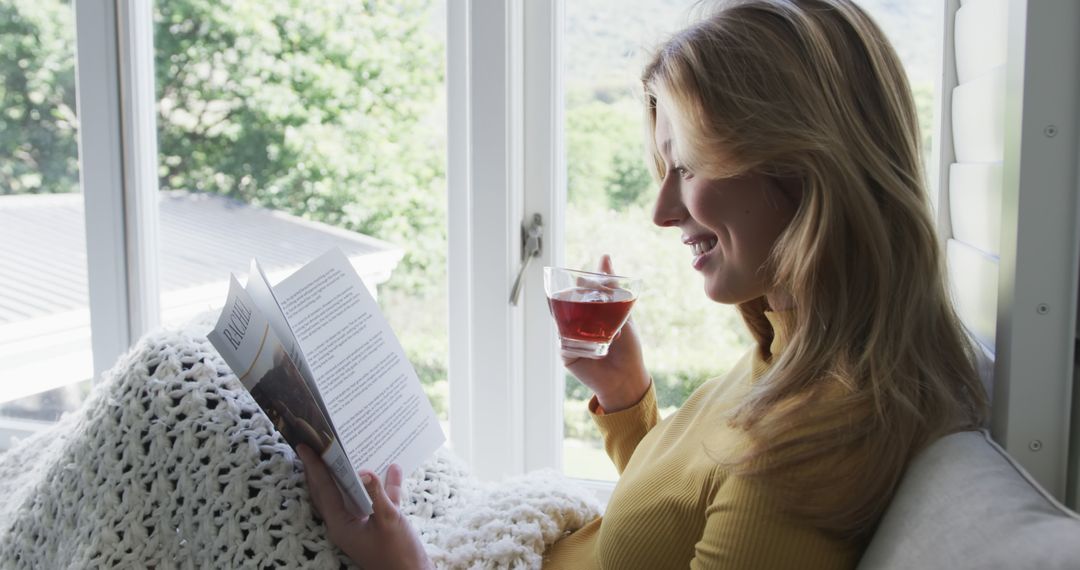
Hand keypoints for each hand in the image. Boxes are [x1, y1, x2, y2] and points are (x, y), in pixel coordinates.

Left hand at [298, 445, 431, 569]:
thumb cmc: (399, 555)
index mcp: (341, 525)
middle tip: (316, 446)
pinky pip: (377, 500)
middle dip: (324, 469)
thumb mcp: (389, 521)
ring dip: (356, 474)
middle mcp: (347, 523)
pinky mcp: (378, 524)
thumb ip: (377, 495)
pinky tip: (394, 469)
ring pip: (354, 493)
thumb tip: (365, 472)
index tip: (305, 448)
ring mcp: (362, 523)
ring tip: (350, 451)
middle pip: (331, 491)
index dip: (314, 467)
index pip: (324, 490)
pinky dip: (384, 486)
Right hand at [562, 255, 650, 411]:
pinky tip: (596, 342)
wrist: (628, 377)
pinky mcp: (566, 354)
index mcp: (588, 313)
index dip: (578, 285)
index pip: (577, 293)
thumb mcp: (623, 314)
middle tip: (580, 291)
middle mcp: (576, 324)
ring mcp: (569, 339)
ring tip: (587, 316)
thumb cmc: (628, 346)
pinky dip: (575, 340)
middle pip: (565, 305)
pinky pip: (564, 342)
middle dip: (571, 297)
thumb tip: (604, 257)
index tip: (584, 279)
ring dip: (572, 316)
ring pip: (561, 321)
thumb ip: (613, 289)